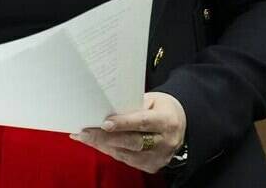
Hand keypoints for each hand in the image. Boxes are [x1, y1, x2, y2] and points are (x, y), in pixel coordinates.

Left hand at [71, 92, 186, 173]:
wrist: (182, 126)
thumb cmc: (162, 108)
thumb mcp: (153, 100)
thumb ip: (134, 106)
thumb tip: (107, 109)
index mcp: (167, 121)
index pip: (143, 123)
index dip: (123, 123)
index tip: (104, 123)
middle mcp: (164, 142)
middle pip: (132, 142)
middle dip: (105, 137)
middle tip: (84, 132)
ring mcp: (158, 157)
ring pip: (126, 154)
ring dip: (102, 145)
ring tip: (83, 137)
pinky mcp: (151, 166)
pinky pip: (126, 160)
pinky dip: (110, 150)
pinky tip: (96, 143)